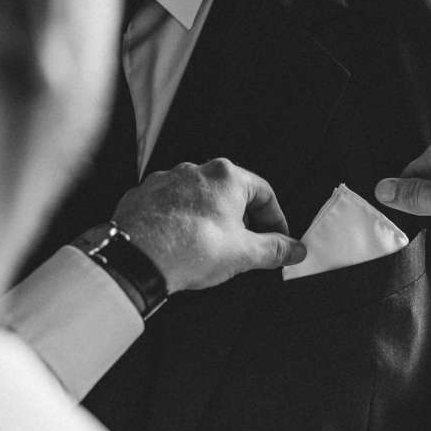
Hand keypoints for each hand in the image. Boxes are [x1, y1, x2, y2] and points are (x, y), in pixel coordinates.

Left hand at [112, 159, 305, 292]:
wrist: (137, 258)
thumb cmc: (190, 248)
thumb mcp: (244, 254)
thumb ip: (274, 250)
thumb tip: (293, 250)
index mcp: (227, 176)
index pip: (265, 194)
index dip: (276, 220)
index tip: (277, 240)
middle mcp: (196, 171)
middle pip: (232, 194)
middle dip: (243, 222)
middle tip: (247, 248)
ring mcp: (167, 180)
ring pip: (200, 199)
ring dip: (212, 220)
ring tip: (212, 249)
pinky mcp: (145, 195)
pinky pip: (172, 206)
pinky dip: (183, 222)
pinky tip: (184, 244)